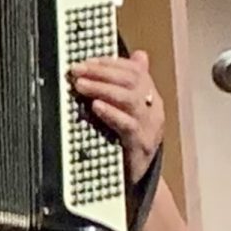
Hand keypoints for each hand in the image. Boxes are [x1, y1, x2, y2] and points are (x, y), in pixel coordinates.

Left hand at [70, 50, 163, 182]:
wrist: (136, 176)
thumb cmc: (127, 140)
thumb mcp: (128, 110)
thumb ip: (127, 84)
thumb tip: (138, 54)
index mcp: (149, 97)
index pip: (134, 71)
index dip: (110, 63)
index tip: (86, 60)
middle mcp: (152, 109)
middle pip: (133, 81)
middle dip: (103, 72)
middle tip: (78, 70)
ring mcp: (148, 127)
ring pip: (131, 100)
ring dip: (103, 89)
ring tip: (82, 85)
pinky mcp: (140, 145)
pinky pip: (128, 125)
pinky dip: (112, 113)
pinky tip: (97, 107)